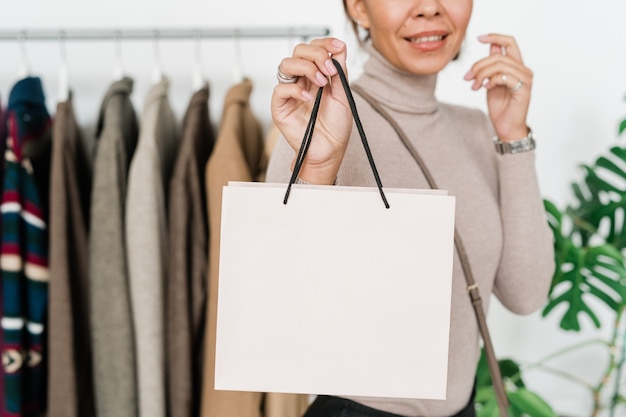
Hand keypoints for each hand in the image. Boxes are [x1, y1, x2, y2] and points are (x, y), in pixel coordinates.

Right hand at [271, 38, 350, 184]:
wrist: (329, 150)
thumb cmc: (336, 127)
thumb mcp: (343, 95)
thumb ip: (340, 71)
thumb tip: (339, 48)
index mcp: (316, 75)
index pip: (314, 48)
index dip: (325, 43)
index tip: (338, 47)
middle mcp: (301, 81)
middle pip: (299, 51)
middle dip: (316, 54)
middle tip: (329, 70)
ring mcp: (290, 93)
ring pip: (286, 64)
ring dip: (306, 68)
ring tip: (321, 82)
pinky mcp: (280, 107)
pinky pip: (281, 89)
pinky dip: (296, 90)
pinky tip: (309, 98)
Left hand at [464, 34, 531, 140]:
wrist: (506, 127)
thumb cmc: (500, 107)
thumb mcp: (491, 82)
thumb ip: (492, 67)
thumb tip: (490, 47)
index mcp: (516, 66)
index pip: (509, 43)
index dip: (495, 37)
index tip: (478, 38)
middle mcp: (523, 70)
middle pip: (498, 56)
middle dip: (478, 65)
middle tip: (467, 77)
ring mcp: (525, 79)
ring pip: (500, 65)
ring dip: (482, 74)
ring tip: (474, 85)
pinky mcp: (523, 89)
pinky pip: (504, 77)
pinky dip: (491, 80)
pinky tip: (485, 88)